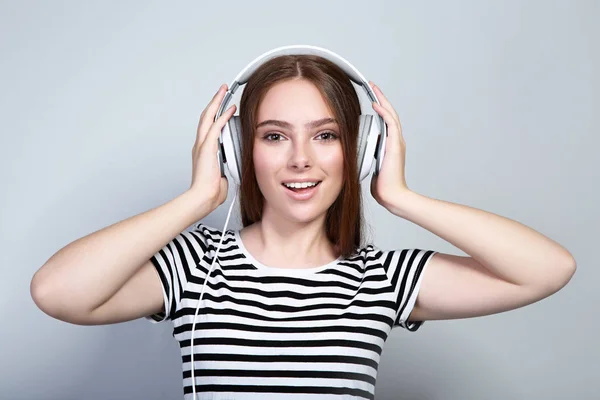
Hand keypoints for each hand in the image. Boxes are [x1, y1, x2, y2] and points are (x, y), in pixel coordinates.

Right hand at [189, 84, 236, 208]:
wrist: (203, 197)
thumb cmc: (210, 191)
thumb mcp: (221, 175)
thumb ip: (225, 169)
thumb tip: (230, 169)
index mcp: (203, 151)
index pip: (208, 127)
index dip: (214, 114)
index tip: (222, 106)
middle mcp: (200, 144)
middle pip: (205, 116)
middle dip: (214, 102)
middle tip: (222, 90)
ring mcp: (202, 144)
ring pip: (208, 116)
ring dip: (217, 102)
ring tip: (224, 91)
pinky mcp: (207, 147)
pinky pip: (216, 126)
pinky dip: (224, 115)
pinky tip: (231, 108)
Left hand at [368, 81, 411, 209]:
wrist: (392, 195)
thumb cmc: (382, 186)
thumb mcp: (370, 166)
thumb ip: (366, 156)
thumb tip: (355, 153)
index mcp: (389, 145)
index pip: (385, 121)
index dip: (379, 108)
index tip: (371, 98)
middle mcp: (395, 141)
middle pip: (389, 113)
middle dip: (381, 98)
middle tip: (373, 86)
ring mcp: (397, 142)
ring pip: (391, 114)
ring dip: (382, 100)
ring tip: (374, 89)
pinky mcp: (395, 145)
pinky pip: (391, 123)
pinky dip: (384, 112)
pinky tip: (376, 104)